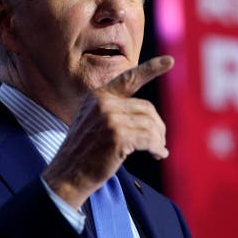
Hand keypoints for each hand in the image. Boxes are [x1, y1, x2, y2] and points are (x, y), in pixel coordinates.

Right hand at [42, 55, 174, 208]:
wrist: (67, 176)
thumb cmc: (83, 154)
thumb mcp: (93, 123)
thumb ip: (115, 112)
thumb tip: (150, 118)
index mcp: (97, 96)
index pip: (128, 78)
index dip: (151, 69)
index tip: (170, 60)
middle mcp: (103, 103)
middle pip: (147, 108)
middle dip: (157, 126)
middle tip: (159, 142)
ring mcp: (110, 119)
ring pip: (151, 124)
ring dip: (158, 139)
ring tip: (158, 150)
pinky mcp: (117, 137)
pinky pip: (149, 139)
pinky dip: (157, 148)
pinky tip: (158, 154)